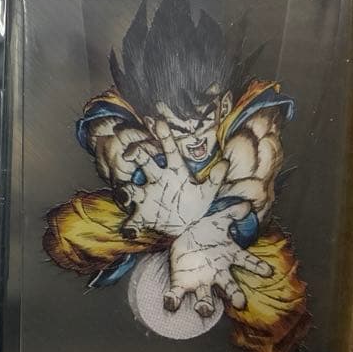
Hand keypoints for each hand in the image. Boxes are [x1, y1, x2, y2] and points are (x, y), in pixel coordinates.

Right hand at [118, 120, 220, 237]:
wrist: (187, 228)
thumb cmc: (196, 206)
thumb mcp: (208, 194)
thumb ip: (215, 179)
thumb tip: (225, 163)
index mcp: (175, 172)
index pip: (168, 150)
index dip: (164, 136)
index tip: (157, 121)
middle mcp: (158, 180)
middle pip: (144, 161)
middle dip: (136, 153)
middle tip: (129, 152)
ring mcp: (147, 196)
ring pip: (131, 188)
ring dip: (126, 189)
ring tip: (126, 192)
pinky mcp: (142, 215)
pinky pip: (132, 220)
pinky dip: (129, 226)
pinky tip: (128, 230)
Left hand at [164, 201, 273, 316]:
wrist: (184, 238)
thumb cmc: (205, 233)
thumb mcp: (217, 221)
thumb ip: (231, 214)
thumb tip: (246, 205)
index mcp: (228, 257)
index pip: (247, 261)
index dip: (257, 266)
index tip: (267, 271)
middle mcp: (217, 273)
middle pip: (229, 286)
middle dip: (234, 295)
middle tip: (239, 302)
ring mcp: (200, 280)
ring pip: (205, 297)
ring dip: (205, 305)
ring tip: (203, 309)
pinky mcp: (182, 283)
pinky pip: (177, 294)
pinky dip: (173, 299)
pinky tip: (170, 302)